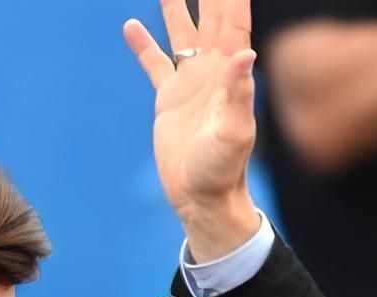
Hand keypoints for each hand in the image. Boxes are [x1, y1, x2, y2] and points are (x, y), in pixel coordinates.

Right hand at [125, 0, 261, 259]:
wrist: (203, 197)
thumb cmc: (223, 170)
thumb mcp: (234, 133)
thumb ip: (239, 95)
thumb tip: (245, 55)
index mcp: (230, 72)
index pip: (233, 19)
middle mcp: (212, 69)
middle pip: (209, 14)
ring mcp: (190, 82)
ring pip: (182, 31)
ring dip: (174, 4)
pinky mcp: (169, 99)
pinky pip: (155, 63)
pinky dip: (143, 45)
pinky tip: (131, 25)